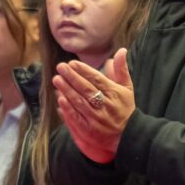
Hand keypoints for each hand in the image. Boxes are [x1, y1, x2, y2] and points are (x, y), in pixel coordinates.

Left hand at [53, 48, 134, 163]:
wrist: (128, 134)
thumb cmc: (125, 108)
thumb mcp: (127, 88)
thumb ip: (121, 69)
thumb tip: (121, 50)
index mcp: (114, 94)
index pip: (97, 79)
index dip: (84, 71)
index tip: (72, 63)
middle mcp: (105, 106)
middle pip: (86, 89)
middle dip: (72, 77)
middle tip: (60, 67)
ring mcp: (97, 119)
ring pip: (79, 102)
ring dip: (67, 90)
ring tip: (57, 79)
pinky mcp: (90, 131)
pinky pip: (77, 118)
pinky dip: (68, 109)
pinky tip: (60, 99)